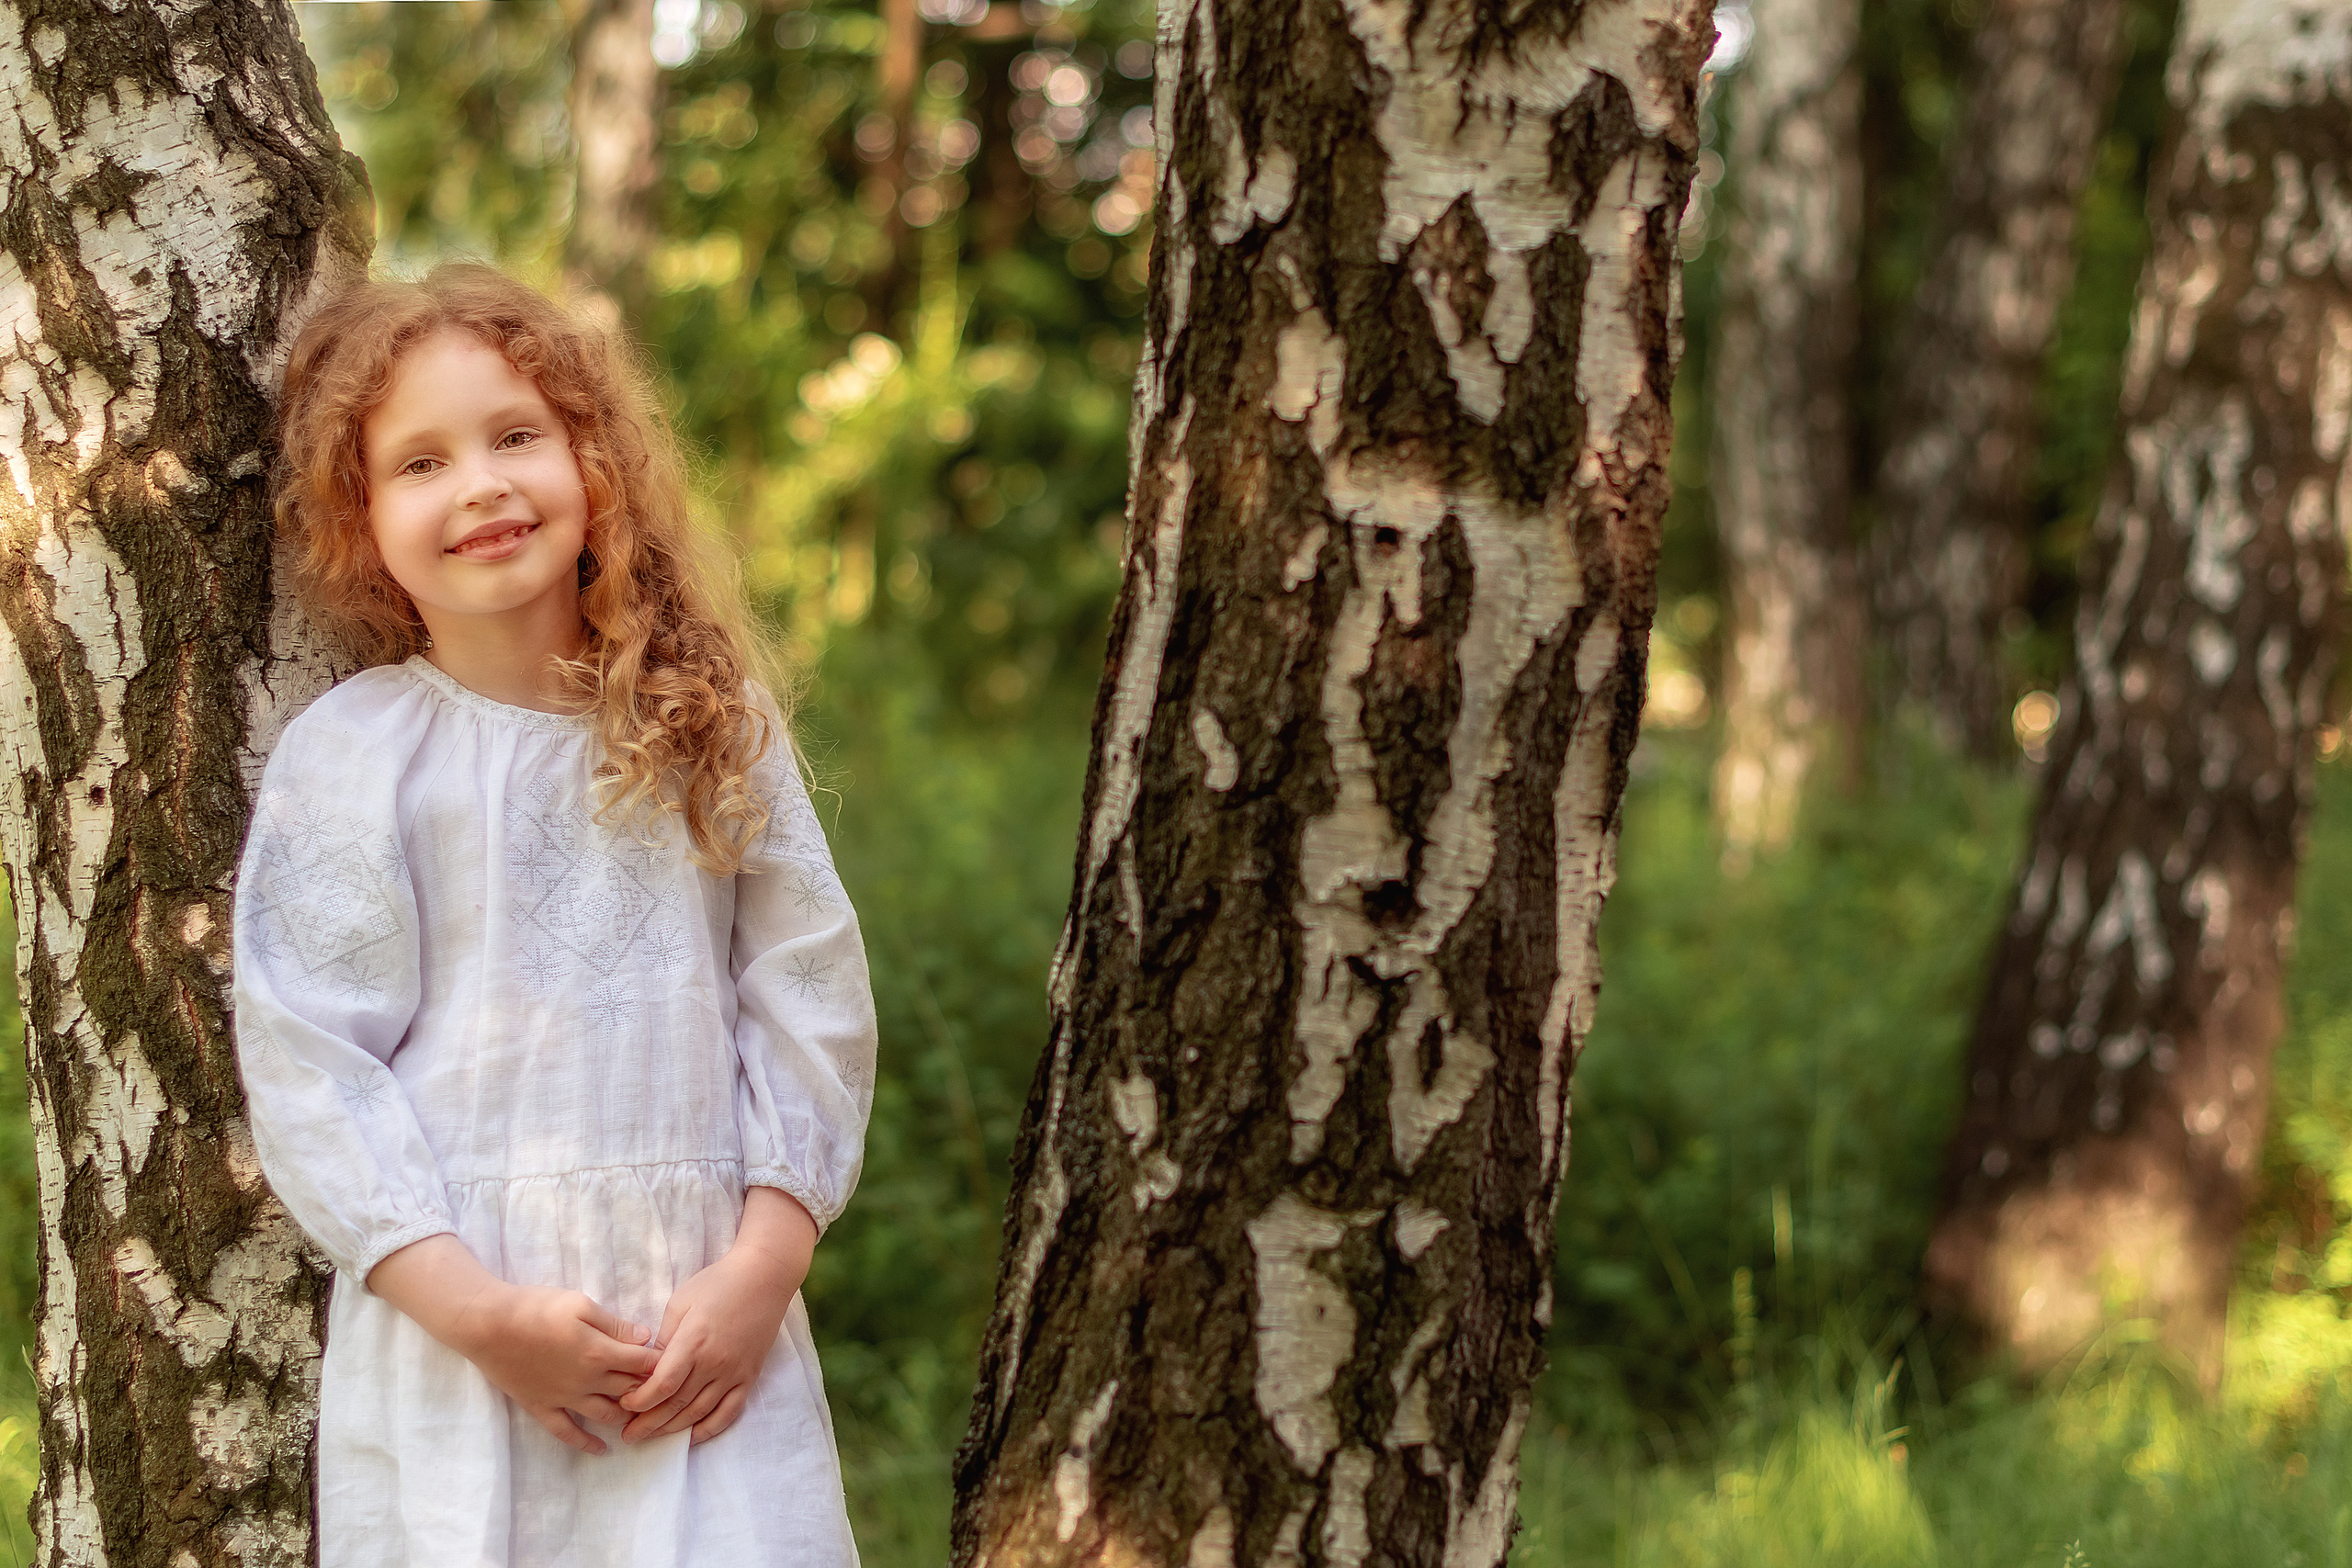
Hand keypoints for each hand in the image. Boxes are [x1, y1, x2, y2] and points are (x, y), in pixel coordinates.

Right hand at [455, 1283, 663, 1454]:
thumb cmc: (536, 1307)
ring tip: (640, 1414)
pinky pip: (567, 1433)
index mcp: (599, 1352)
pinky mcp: (542, 1408)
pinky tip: (602, 1450)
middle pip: (630, 1392)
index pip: (644, 1364)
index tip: (674, 1360)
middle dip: (650, 1391)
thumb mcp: (580, 1304)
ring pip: (606, 1416)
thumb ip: (614, 1325)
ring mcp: (564, 1398)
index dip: (662, 1362)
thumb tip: (646, 1338)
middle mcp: (586, 1381)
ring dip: (627, 1417)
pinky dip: (586, 1444)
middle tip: (664, 1389)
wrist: (488, 1325)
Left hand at [620, 1188, 815, 1445]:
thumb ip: (666, 1337)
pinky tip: (692, 1436)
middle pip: (677, 1404)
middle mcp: (715, 1363)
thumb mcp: (681, 1302)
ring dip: (673, 1429)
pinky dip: (710, 1429)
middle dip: (649, 1423)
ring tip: (651, 1437)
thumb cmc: (718, 1283)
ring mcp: (734, 1373)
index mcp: (694, 1341)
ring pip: (699, 1413)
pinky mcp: (749, 1377)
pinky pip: (729, 1412)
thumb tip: (651, 1368)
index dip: (641, 1401)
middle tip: (628, 1434)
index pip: (663, 1384)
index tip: (625, 1405)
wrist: (764, 1277)